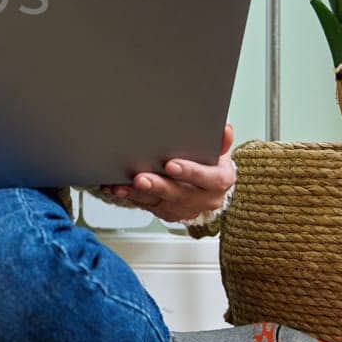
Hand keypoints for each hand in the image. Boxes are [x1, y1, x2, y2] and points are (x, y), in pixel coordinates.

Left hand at [101, 123, 235, 222]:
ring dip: (139, 194)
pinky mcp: (168, 213)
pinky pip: (147, 206)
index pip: (209, 179)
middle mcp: (205, 199)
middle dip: (159, 186)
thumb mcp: (218, 150)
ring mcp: (185, 208)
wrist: (209, 188)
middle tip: (141, 178)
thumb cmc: (210, 164)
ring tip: (122, 185)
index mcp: (220, 181)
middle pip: (180, 195)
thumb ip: (220, 141)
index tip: (171, 164)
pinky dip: (131, 197)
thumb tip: (224, 128)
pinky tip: (117, 188)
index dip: (191, 172)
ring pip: (160, 203)